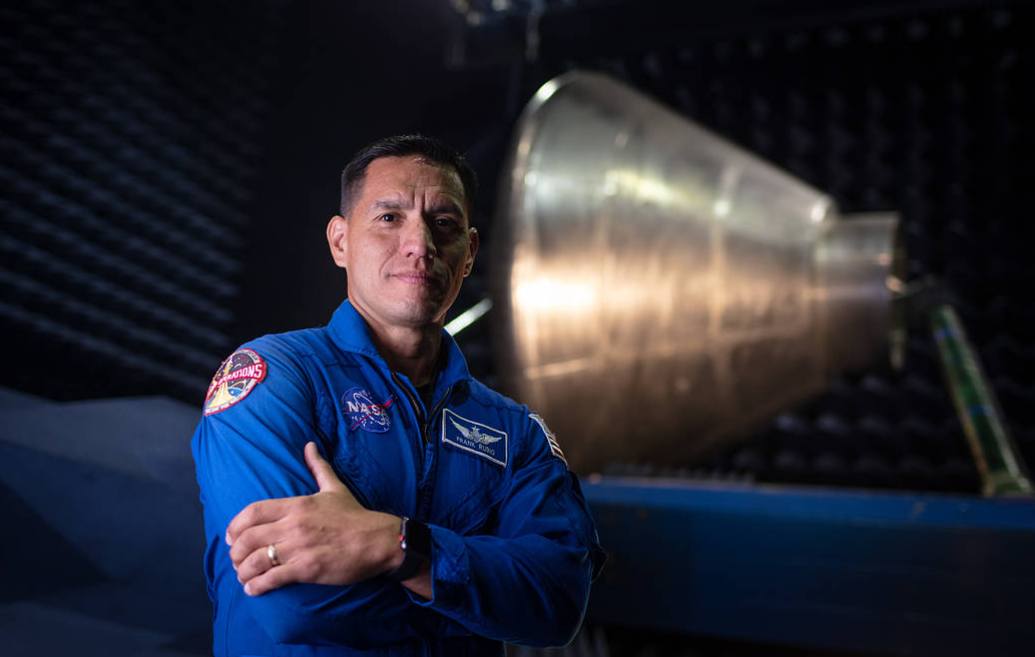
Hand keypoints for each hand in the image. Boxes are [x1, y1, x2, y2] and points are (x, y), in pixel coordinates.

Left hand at [226, 442, 402, 595]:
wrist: (379, 541)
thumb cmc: (355, 516)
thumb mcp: (335, 488)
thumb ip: (318, 467)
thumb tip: (309, 445)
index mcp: (297, 505)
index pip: (253, 512)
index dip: (235, 526)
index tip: (231, 537)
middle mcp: (294, 524)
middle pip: (248, 538)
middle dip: (235, 552)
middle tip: (235, 560)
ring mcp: (300, 547)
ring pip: (256, 560)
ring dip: (242, 571)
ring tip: (243, 577)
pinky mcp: (307, 569)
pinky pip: (272, 578)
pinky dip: (257, 586)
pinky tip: (253, 589)